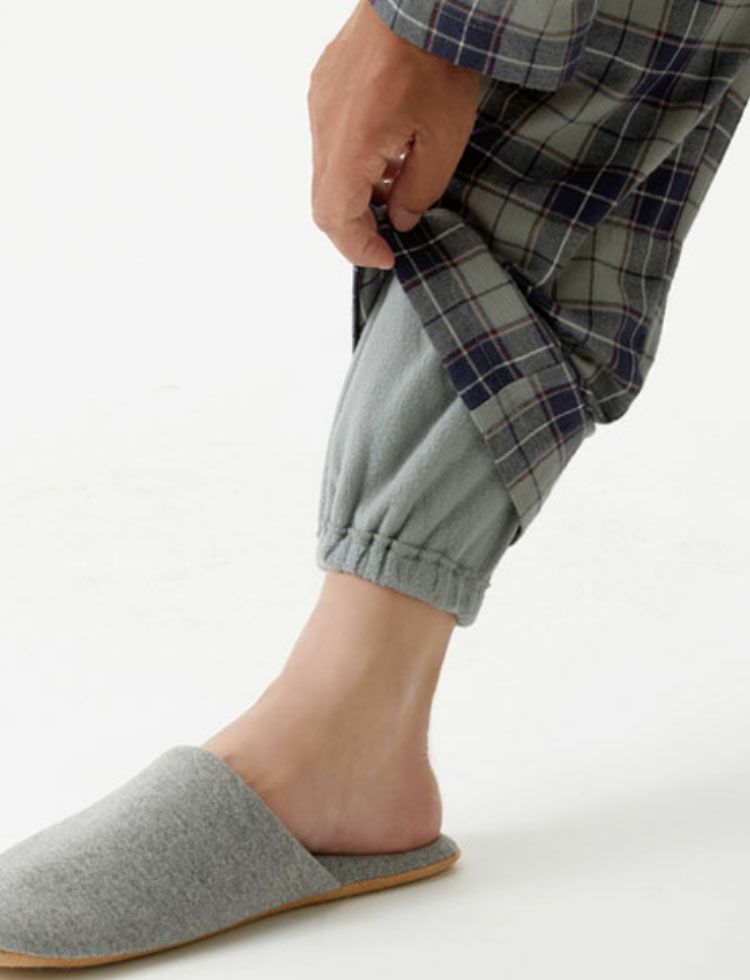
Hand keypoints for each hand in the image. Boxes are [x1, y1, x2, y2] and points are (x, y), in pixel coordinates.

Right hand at [307, 0, 480, 269]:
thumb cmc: (437, 58)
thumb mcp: (444, 139)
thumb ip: (419, 191)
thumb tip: (400, 219)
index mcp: (349, 145)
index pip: (334, 217)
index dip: (359, 247)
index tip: (388, 255)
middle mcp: (323, 128)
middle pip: (326, 200)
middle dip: (359, 224)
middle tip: (393, 232)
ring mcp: (319, 104)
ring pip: (328, 171)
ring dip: (359, 190)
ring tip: (400, 183)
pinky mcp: (324, 87)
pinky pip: (331, 140)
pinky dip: (356, 160)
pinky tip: (390, 150)